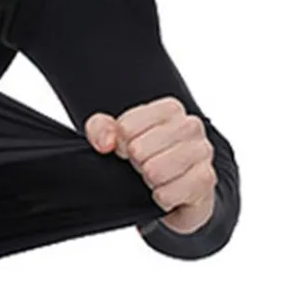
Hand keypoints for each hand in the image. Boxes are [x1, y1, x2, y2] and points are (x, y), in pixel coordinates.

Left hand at [85, 96, 216, 234]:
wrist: (179, 192)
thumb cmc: (148, 157)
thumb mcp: (117, 138)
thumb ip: (100, 129)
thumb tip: (105, 143)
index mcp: (169, 109)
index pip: (126, 127)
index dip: (120, 145)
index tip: (129, 150)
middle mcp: (190, 126)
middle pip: (138, 149)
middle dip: (136, 163)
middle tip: (146, 165)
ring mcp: (202, 152)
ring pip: (154, 171)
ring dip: (149, 181)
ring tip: (156, 177)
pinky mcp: (206, 180)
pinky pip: (167, 193)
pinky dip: (161, 198)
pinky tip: (167, 192)